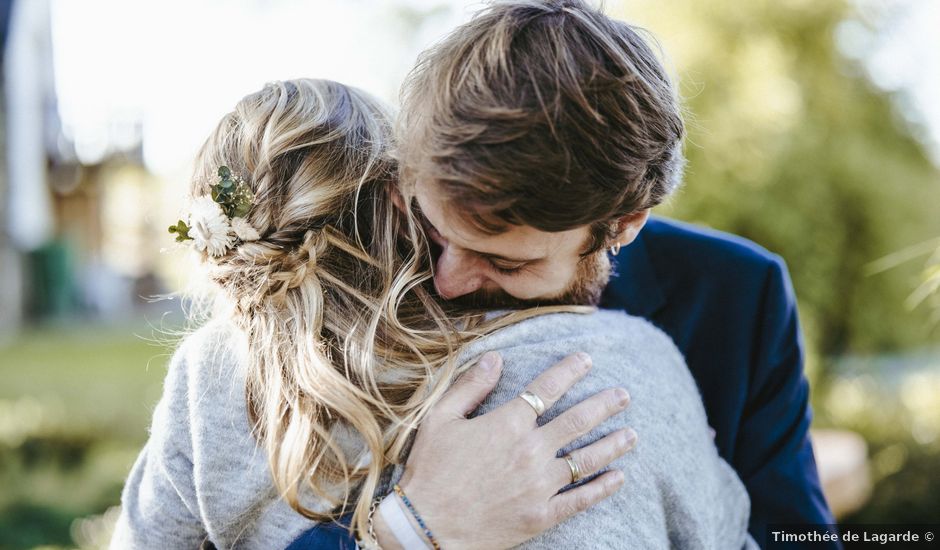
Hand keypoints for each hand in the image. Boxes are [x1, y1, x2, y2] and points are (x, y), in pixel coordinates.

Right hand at [387, 351, 636, 549]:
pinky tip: (618, 478)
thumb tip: (495, 358)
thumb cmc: (430, 471)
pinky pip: (581, 499)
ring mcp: (540, 485)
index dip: (570, 370)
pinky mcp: (542, 515)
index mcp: (507, 423)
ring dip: (613, 444)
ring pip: (586, 459)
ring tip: (632, 434)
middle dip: (604, 405)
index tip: (587, 360)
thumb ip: (469, 386)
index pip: (547, 388)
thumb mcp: (439, 419)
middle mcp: (531, 450)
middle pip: (578, 421)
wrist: (427, 527)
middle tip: (624, 395)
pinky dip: (603, 487)